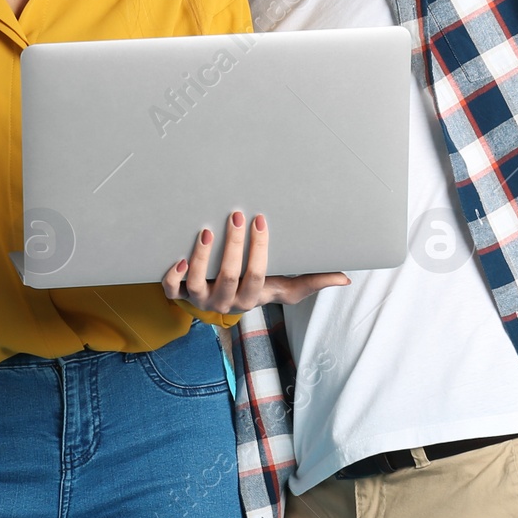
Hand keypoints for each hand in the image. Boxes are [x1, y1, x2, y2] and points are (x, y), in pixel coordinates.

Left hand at [163, 211, 349, 314]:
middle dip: (233, 246)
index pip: (257, 276)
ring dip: (202, 257)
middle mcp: (225, 302)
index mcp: (251, 299)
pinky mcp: (181, 295)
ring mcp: (201, 299)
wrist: (223, 299)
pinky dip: (172, 276)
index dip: (258, 251)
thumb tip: (346, 279)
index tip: (260, 220)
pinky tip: (179, 257)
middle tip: (235, 215)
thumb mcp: (285, 286)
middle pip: (230, 277)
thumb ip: (313, 281)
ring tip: (206, 231)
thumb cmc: (259, 287)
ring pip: (198, 284)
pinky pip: (172, 291)